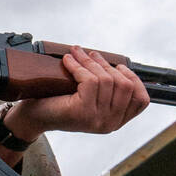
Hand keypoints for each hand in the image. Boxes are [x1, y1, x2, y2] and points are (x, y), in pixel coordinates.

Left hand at [6, 46, 150, 138]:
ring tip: (77, 52)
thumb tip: (118, 64)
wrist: (35, 116)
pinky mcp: (83, 112)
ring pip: (105, 80)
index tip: (119, 66)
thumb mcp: (90, 97)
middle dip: (107, 65)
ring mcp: (98, 120)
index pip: (141, 101)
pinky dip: (78, 66)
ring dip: (90, 61)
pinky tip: (68, 60)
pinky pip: (89, 80)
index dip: (134, 79)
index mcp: (116, 121)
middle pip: (124, 85)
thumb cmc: (60, 103)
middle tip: (90, 54)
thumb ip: (107, 88)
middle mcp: (110, 123)